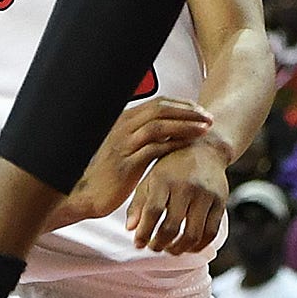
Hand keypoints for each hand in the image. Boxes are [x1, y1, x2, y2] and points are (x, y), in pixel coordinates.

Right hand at [53, 97, 211, 227]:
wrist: (88, 194)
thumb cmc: (111, 172)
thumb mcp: (127, 147)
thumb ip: (145, 134)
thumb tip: (172, 127)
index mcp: (126, 119)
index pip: (159, 102)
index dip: (183, 104)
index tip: (201, 110)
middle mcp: (124, 127)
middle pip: (161, 109)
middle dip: (188, 111)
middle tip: (208, 117)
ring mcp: (124, 144)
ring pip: (159, 125)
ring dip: (185, 125)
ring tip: (204, 129)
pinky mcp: (127, 164)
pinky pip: (154, 149)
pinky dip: (174, 145)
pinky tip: (188, 147)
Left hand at [126, 138, 231, 254]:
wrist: (205, 148)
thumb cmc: (172, 166)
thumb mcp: (150, 178)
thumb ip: (138, 204)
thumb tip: (130, 230)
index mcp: (165, 178)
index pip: (152, 211)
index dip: (143, 233)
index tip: (138, 243)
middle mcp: (186, 186)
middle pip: (171, 227)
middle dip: (159, 244)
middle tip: (154, 247)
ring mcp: (206, 194)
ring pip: (193, 235)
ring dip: (179, 249)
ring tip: (170, 248)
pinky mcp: (220, 201)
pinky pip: (211, 233)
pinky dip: (199, 246)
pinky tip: (188, 245)